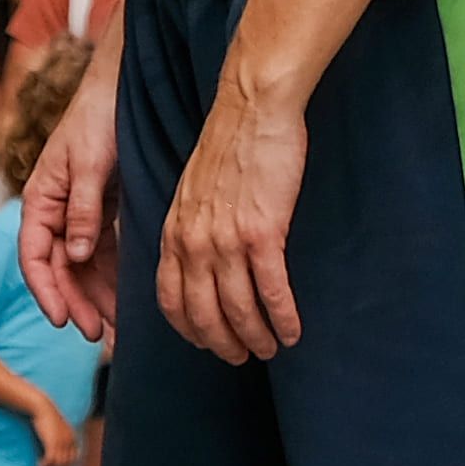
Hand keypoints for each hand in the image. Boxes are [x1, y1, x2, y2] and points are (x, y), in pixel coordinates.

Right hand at [20, 83, 122, 338]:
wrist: (123, 87)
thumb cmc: (99, 116)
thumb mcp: (89, 162)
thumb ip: (82, 209)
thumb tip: (76, 254)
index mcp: (41, 199)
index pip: (35, 256)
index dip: (46, 291)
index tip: (63, 321)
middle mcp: (57, 211)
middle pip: (61, 269)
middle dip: (76, 304)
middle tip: (98, 336)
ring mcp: (81, 213)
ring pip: (84, 267)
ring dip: (96, 298)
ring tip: (115, 331)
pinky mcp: (105, 211)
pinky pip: (106, 253)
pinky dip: (114, 278)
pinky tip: (126, 301)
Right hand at [23, 398, 83, 465]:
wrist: (43, 408)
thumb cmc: (47, 416)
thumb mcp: (57, 426)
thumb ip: (60, 434)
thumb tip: (55, 443)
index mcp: (72, 437)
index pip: (74, 457)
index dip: (67, 465)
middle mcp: (69, 441)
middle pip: (68, 463)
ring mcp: (61, 443)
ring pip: (59, 464)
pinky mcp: (52, 443)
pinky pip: (50, 460)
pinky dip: (45, 465)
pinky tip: (39, 464)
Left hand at [157, 84, 307, 361]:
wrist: (253, 108)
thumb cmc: (231, 143)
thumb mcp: (193, 189)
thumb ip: (191, 226)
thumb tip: (202, 256)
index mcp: (174, 232)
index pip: (171, 300)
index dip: (190, 330)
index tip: (207, 342)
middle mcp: (194, 243)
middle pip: (203, 314)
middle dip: (223, 344)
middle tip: (243, 357)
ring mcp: (227, 240)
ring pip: (238, 309)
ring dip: (256, 337)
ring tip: (271, 349)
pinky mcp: (263, 234)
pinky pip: (271, 291)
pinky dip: (283, 318)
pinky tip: (294, 331)